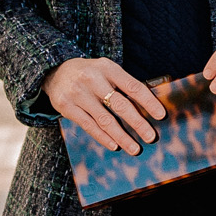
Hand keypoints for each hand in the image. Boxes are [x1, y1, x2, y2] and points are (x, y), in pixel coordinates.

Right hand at [44, 56, 165, 154]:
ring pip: (104, 119)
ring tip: (134, 148)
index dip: (148, 102)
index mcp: (107, 68)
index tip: (161, 115)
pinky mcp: (66, 106)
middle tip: (151, 137)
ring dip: (122, 136)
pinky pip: (89, 125)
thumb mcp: (107, 70)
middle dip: (138, 123)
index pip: (132, 86)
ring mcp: (78, 93)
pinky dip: (103, 137)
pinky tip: (114, 145)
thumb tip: (149, 106)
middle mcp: (92, 79)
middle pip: (120, 105)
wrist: (55, 70)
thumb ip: (123, 84)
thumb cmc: (90, 74)